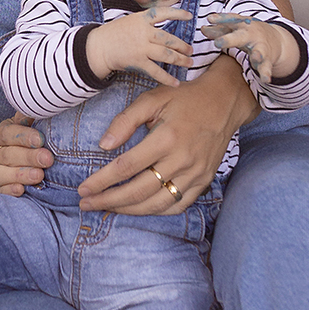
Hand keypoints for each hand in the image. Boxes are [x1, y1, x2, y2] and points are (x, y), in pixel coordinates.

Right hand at [0, 113, 52, 197]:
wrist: (13, 161)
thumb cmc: (23, 142)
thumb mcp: (25, 126)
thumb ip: (30, 118)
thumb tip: (41, 106)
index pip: (7, 133)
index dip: (23, 136)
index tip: (41, 139)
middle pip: (6, 155)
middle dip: (28, 157)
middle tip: (47, 159)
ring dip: (20, 174)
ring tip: (38, 176)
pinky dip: (8, 191)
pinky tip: (21, 190)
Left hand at [77, 55, 258, 213]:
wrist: (224, 102)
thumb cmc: (184, 98)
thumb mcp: (152, 99)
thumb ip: (126, 120)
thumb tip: (104, 145)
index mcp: (167, 138)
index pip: (126, 167)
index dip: (102, 181)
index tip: (83, 188)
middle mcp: (182, 160)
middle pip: (139, 191)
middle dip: (109, 201)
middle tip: (87, 204)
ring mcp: (195, 173)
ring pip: (157, 203)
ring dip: (129, 210)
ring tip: (107, 208)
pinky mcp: (204, 180)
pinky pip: (177, 205)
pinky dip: (155, 211)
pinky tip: (138, 208)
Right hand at [84, 4, 192, 85]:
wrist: (98, 47)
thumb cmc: (114, 33)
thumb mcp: (129, 21)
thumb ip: (146, 23)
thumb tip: (164, 30)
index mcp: (141, 19)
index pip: (162, 13)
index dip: (177, 14)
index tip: (189, 17)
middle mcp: (143, 32)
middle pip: (168, 39)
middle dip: (182, 46)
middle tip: (191, 50)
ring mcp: (141, 47)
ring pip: (166, 54)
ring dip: (180, 60)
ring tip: (189, 63)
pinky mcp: (137, 62)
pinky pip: (155, 71)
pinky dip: (167, 78)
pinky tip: (176, 82)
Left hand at [200, 13, 296, 84]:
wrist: (277, 39)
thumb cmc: (249, 34)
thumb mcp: (236, 29)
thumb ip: (219, 30)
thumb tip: (202, 28)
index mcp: (242, 26)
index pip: (230, 20)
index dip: (221, 19)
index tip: (210, 18)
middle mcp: (252, 35)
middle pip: (240, 37)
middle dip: (229, 40)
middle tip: (217, 43)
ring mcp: (260, 47)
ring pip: (259, 51)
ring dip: (257, 55)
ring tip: (256, 57)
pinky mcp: (267, 60)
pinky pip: (266, 67)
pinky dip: (266, 73)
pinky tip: (265, 79)